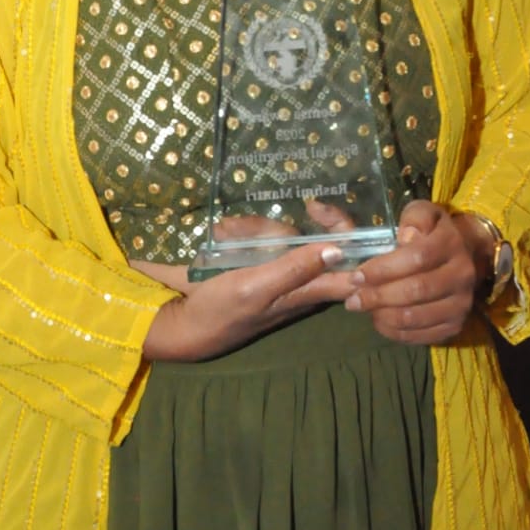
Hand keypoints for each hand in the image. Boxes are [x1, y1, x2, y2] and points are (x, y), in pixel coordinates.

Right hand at [143, 236, 354, 361]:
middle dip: (272, 227)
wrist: (182, 321)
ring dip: (249, 228)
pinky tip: (219, 233)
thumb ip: (296, 269)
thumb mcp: (257, 289)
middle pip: (305, 237)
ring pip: (279, 233)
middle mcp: (299, 277)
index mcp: (309, 289)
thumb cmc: (222, 311)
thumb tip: (340, 250)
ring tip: (222, 233)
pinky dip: (239, 232)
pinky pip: (258, 235)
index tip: (316, 208)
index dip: (342, 229)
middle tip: (240, 226)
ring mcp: (277, 267)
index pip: (347, 259)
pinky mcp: (256, 261)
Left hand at [344, 200, 487, 345]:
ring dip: (384, 316)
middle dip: (378, 296)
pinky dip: (396, 332)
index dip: (384, 269)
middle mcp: (462, 275)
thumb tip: (405, 237)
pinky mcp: (456, 325)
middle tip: (352, 300)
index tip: (356, 276)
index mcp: (451, 244)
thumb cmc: (433, 233)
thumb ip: (413, 218)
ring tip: (364, 309)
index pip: (417, 258)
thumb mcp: (423, 213)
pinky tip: (380, 321)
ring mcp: (461, 303)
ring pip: (417, 316)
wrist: (465, 255)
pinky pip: (422, 336)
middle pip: (416, 290)